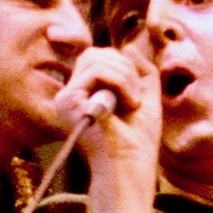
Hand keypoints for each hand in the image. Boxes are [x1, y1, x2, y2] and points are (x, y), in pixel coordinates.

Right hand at [54, 45, 159, 166]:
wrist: (131, 165)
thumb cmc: (138, 140)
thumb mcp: (146, 96)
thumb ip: (142, 70)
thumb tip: (128, 46)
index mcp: (85, 92)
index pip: (100, 57)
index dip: (125, 67)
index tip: (137, 95)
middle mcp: (71, 93)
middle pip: (97, 53)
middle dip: (126, 69)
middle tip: (136, 99)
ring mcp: (66, 97)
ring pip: (97, 58)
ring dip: (126, 78)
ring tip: (133, 104)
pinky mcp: (67, 101)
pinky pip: (97, 71)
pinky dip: (121, 83)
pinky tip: (128, 105)